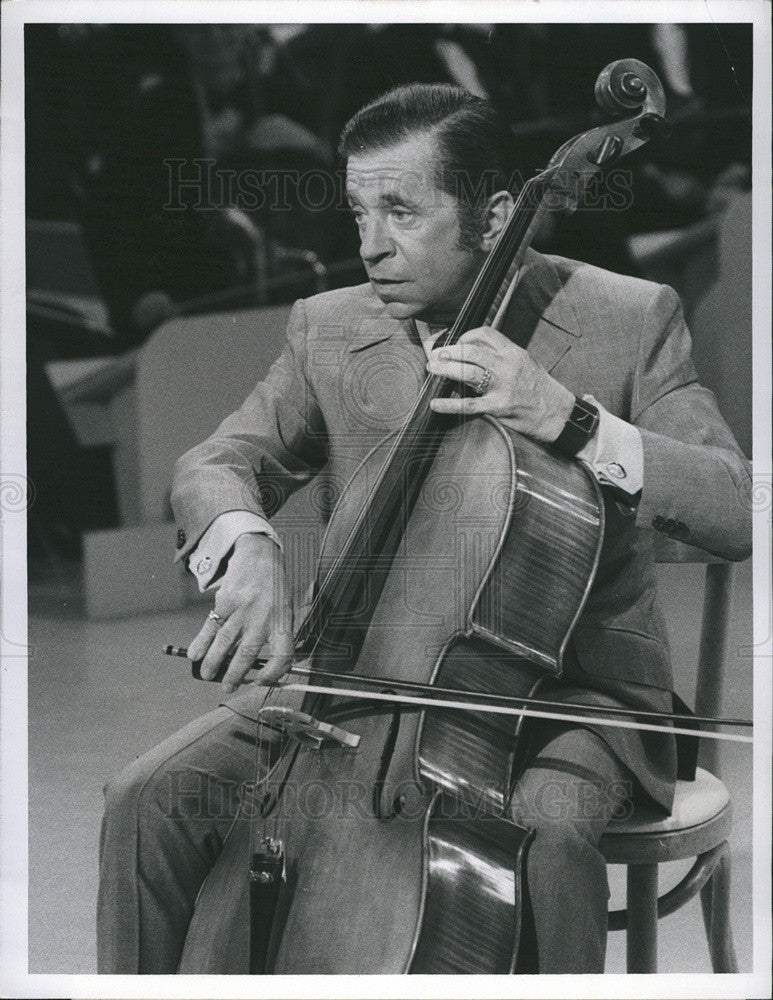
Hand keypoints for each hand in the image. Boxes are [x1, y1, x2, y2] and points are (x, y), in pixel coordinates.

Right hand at [187, 533, 293, 694]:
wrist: (260, 555)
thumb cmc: (274, 589)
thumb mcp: (285, 610)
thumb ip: (276, 637)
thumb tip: (258, 669)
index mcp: (283, 621)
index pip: (282, 656)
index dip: (272, 674)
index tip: (259, 682)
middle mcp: (263, 617)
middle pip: (247, 654)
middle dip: (234, 675)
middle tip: (227, 688)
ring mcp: (242, 609)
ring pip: (224, 643)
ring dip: (213, 663)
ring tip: (206, 675)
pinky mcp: (225, 601)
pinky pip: (211, 627)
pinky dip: (201, 642)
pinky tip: (194, 654)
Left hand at [427, 326, 573, 441]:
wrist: (558, 413)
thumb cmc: (539, 388)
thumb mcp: (525, 364)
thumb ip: (503, 356)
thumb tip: (474, 352)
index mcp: (514, 352)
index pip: (486, 334)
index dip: (467, 336)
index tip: (457, 343)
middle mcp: (507, 366)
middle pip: (472, 352)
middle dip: (449, 352)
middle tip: (435, 355)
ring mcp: (502, 387)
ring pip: (468, 373)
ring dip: (445, 370)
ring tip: (431, 369)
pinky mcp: (498, 408)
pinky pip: (469, 405)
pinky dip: (449, 405)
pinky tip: (435, 404)